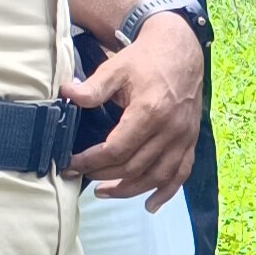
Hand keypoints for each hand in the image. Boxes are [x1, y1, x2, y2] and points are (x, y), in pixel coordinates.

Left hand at [67, 13, 204, 205]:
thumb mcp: (115, 68)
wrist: (181, 50)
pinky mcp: (190, 140)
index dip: (91, 161)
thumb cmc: (145, 59)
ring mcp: (183, 137)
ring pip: (157, 176)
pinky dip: (167, 192)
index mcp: (149, 112)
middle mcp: (169, 129)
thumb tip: (65, 94)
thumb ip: (91, 88)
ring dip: (130, 189)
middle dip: (105, 176)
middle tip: (82, 178)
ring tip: (106, 192)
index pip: (117, 149)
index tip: (71, 164)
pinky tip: (150, 204)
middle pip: (135, 166)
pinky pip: (181, 173)